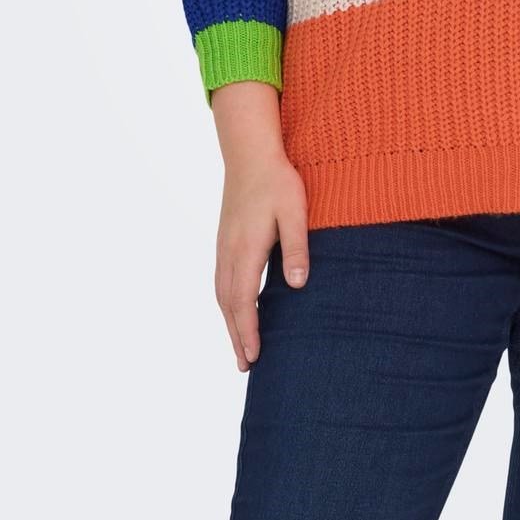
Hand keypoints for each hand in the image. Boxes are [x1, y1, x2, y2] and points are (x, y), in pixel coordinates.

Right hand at [211, 81, 311, 371]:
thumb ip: (296, 247)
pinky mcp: (225, 240)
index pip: (243, 300)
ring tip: (240, 348)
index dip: (247, 331)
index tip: (253, 357)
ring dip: (230, 323)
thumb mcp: (294, 211)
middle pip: (228, 304)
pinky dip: (226, 303)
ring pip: (222, 294)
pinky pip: (222, 280)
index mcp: (246, 249)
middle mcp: (229, 252)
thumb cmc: (277, 180)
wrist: (249, 152)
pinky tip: (235, 310)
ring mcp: (223, 246)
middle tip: (245, 367)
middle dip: (236, 336)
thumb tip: (297, 284)